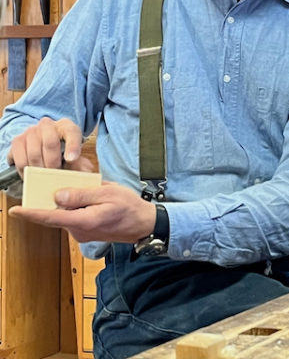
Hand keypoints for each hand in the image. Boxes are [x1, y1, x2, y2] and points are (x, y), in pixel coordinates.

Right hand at [7, 117, 92, 176]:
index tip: (71, 159)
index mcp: (66, 126)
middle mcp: (47, 125)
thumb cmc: (62, 153)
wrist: (41, 146)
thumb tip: (82, 172)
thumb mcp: (75, 156)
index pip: (71, 132)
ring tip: (43, 178)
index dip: (72, 146)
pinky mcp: (17, 141)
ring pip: (34, 153)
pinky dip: (25, 172)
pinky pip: (20, 159)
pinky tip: (31, 176)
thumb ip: (80, 164)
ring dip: (39, 169)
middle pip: (50, 143)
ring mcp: (30, 132)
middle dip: (53, 163)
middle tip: (54, 174)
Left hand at [8, 181, 156, 243]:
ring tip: (89, 191)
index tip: (15, 210)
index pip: (51, 217)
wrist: (144, 224)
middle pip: (56, 214)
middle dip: (52, 200)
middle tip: (59, 184)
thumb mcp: (108, 193)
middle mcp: (79, 231)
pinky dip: (76, 206)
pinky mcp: (85, 232)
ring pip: (65, 215)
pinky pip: (73, 217)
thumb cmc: (129, 207)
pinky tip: (91, 198)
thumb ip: (82, 194)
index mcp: (84, 221)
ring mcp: (82, 233)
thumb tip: (58, 196)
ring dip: (69, 202)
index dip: (31, 213)